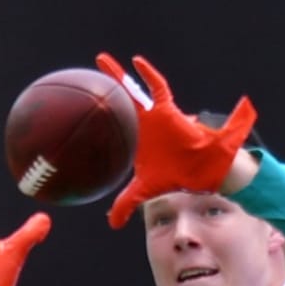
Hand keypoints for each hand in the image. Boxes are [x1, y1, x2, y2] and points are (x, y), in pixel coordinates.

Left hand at [95, 53, 257, 228]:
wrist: (201, 173)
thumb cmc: (176, 178)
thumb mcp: (144, 190)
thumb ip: (127, 204)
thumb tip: (111, 225)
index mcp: (136, 139)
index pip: (115, 124)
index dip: (101, 115)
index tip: (83, 106)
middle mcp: (143, 125)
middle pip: (120, 102)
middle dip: (105, 87)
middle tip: (87, 74)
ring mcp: (154, 116)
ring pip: (133, 91)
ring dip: (118, 75)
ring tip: (101, 60)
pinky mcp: (168, 111)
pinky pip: (158, 88)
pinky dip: (148, 75)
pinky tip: (136, 62)